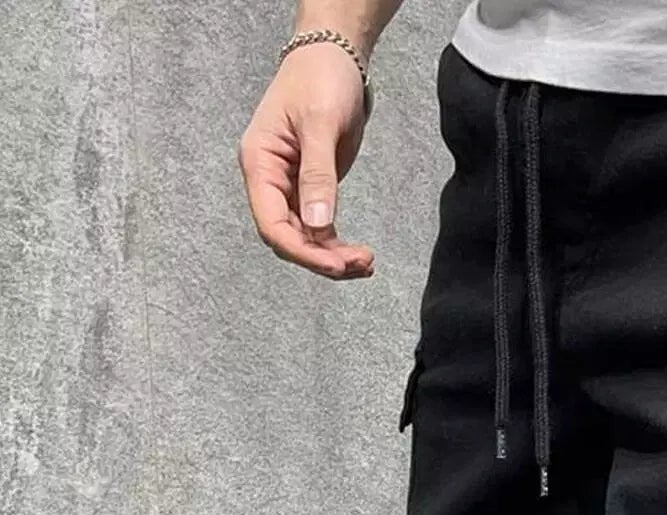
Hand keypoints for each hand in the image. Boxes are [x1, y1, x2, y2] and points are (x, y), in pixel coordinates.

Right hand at [238, 43, 373, 279]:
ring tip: (367, 263)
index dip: (302, 250)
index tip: (336, 264)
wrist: (333, 58)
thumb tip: (317, 225)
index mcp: (259, 163)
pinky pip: (319, 229)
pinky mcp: (310, 189)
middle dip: (322, 257)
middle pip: (288, 238)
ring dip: (334, 257)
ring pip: (305, 238)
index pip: (271, 224)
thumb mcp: (320, 124)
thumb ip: (318, 175)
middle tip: (360, 265)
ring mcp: (288, 187)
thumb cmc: (320, 79)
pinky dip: (337, 245)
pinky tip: (360, 258)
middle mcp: (269, 180)